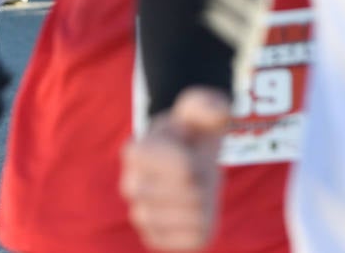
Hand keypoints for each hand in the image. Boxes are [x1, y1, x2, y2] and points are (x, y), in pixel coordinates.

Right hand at [121, 87, 231, 250]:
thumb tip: (214, 114)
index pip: (185, 165)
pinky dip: (199, 230)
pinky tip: (193, 215)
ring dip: (202, 207)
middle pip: (189, 193)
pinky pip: (188, 243)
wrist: (188, 163)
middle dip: (203, 184)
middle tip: (195, 176)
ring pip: (187, 219)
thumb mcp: (203, 110)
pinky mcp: (154, 238)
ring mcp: (140, 214)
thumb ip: (209, 105)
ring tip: (194, 195)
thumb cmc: (194, 134)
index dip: (199, 160)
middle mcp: (130, 185)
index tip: (189, 152)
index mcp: (135, 151)